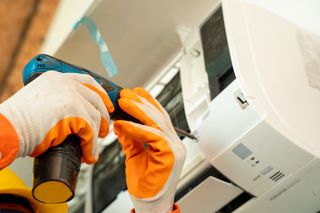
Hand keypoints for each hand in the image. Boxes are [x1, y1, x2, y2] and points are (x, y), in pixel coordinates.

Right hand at [0, 71, 113, 166]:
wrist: (6, 129)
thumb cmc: (17, 121)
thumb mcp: (40, 102)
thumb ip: (58, 102)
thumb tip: (76, 118)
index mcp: (56, 79)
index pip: (87, 81)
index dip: (100, 94)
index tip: (106, 105)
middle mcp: (65, 84)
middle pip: (95, 98)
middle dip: (103, 116)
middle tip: (103, 130)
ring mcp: (70, 97)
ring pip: (94, 117)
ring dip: (96, 135)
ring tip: (91, 148)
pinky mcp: (74, 112)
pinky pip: (90, 131)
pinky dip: (90, 146)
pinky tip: (87, 154)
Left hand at [114, 87, 185, 212]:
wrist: (151, 206)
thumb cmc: (146, 184)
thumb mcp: (135, 156)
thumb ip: (131, 139)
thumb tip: (121, 124)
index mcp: (169, 142)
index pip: (159, 116)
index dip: (147, 103)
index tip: (134, 93)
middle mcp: (175, 143)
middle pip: (158, 116)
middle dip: (141, 103)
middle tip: (126, 94)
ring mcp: (175, 149)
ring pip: (157, 122)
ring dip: (139, 110)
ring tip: (125, 102)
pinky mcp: (171, 156)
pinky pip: (153, 136)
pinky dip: (137, 129)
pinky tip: (124, 124)